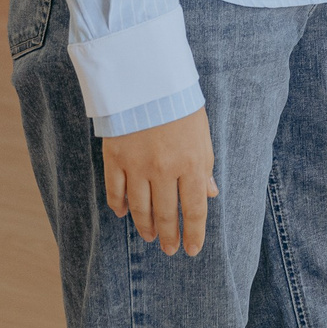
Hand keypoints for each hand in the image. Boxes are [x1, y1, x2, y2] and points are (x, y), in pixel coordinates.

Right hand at [103, 107, 217, 256]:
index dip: (193, 234)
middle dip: (169, 236)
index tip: (192, 250)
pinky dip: (119, 205)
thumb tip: (211, 194)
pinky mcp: (115, 158)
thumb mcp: (202, 134)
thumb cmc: (180, 104)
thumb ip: (205, 166)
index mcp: (191, 164)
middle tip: (169, 250)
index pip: (194, 210)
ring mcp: (137, 166)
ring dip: (145, 226)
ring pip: (140, 208)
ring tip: (150, 237)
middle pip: (166, 214)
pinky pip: (116, 190)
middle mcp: (165, 170)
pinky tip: (123, 214)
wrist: (147, 78)